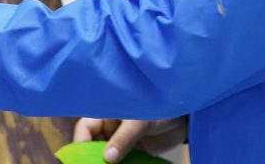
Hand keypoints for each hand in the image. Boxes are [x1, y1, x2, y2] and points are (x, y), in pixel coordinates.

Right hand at [73, 116, 187, 162]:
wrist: (184, 116)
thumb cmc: (159, 106)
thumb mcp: (140, 120)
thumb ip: (124, 138)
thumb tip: (107, 158)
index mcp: (107, 112)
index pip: (85, 128)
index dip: (80, 144)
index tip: (80, 159)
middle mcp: (110, 127)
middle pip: (92, 145)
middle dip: (91, 158)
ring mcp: (121, 140)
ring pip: (106, 156)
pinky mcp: (134, 152)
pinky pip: (122, 162)